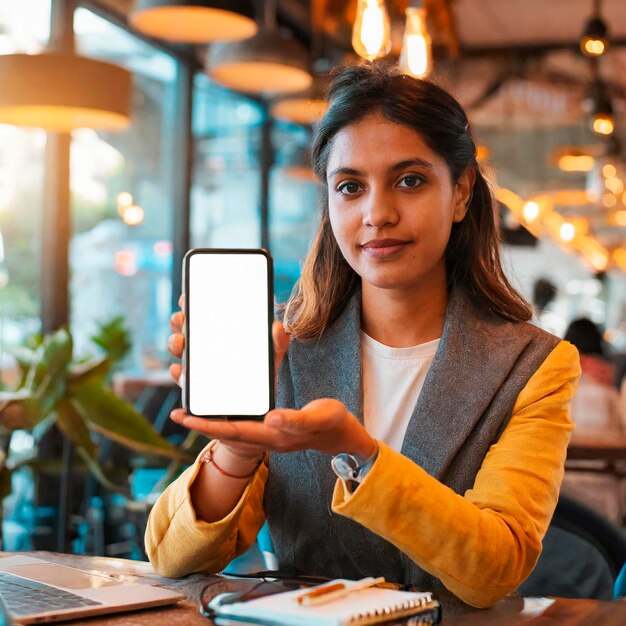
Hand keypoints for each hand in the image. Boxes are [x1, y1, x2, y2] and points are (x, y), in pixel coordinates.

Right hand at [167, 295, 290, 386]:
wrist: (260, 399)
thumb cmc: (264, 369)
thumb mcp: (273, 353)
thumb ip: (278, 341)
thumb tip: (278, 326)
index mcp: (219, 331)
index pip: (200, 313)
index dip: (190, 303)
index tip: (187, 297)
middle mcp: (204, 345)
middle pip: (183, 328)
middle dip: (178, 320)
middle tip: (183, 318)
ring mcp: (198, 364)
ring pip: (179, 350)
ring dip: (174, 343)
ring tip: (180, 342)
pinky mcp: (196, 387)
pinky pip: (182, 379)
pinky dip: (177, 373)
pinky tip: (179, 369)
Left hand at [170, 398, 376, 458]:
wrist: (343, 436)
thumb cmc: (332, 424)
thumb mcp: (318, 417)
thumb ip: (295, 419)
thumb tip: (271, 417)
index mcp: (273, 435)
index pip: (232, 432)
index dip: (206, 426)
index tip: (183, 417)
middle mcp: (265, 437)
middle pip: (224, 432)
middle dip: (200, 422)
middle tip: (176, 412)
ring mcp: (267, 433)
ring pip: (231, 427)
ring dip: (210, 418)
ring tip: (189, 405)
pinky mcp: (270, 427)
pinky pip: (241, 421)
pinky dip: (226, 413)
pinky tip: (220, 405)